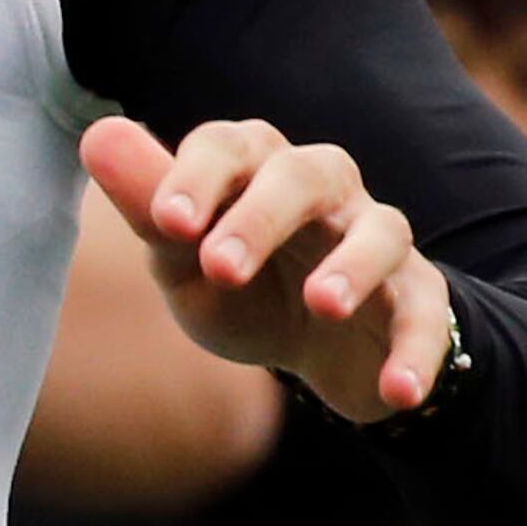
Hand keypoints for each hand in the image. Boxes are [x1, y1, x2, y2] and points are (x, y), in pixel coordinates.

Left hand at [79, 111, 454, 427]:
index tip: (168, 223)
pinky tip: (397, 390)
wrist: (323, 350)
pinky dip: (416, 350)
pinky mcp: (418, 296)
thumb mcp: (185, 260)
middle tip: (221, 267)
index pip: (228, 147)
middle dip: (263, 216)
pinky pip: (427, 313)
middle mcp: (324, 189)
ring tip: (324, 304)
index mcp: (256, 169)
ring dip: (355, 264)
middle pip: (305, 174)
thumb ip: (149, 206)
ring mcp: (376, 238)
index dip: (198, 176)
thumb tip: (99, 135)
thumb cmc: (242, 288)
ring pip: (380, 229)